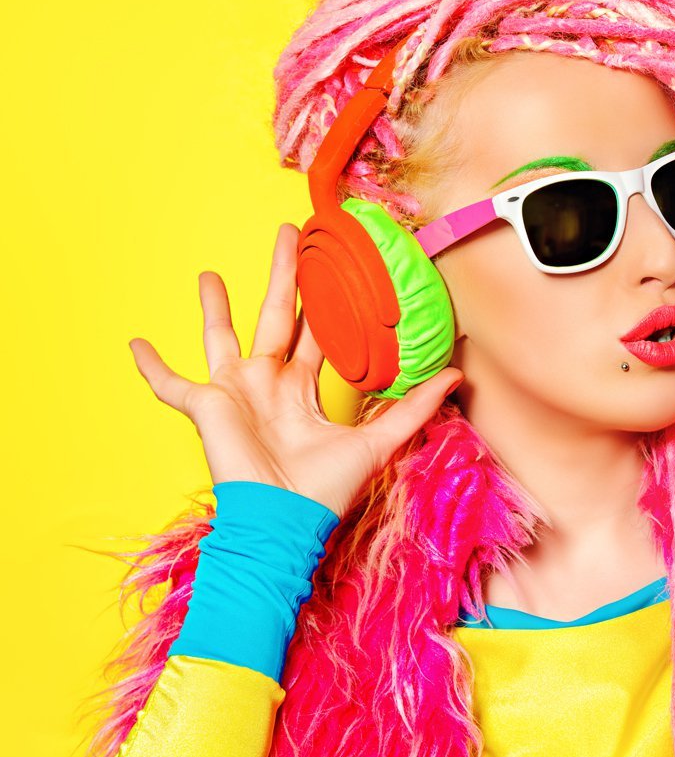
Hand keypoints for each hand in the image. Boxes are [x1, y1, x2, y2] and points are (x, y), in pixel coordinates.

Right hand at [128, 223, 462, 518]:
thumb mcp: (377, 443)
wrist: (281, 523)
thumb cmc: (325, 491)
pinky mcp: (206, 406)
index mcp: (303, 390)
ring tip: (210, 274)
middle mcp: (269, 385)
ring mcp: (235, 393)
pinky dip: (152, 367)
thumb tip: (457, 375)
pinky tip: (134, 343)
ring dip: (214, 307)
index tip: (335, 263)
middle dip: (285, 275)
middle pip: (277, 316)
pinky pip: (170, 385)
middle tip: (292, 233)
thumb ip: (414, 408)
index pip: (319, 333)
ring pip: (222, 337)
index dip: (328, 300)